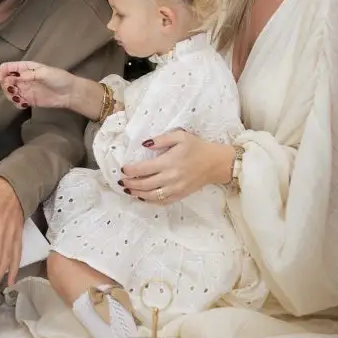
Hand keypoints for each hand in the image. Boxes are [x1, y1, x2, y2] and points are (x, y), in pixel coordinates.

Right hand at [0, 60, 74, 110]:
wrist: (70, 93)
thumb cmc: (59, 78)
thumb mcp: (45, 72)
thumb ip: (29, 74)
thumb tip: (15, 77)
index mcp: (26, 67)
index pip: (8, 67)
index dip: (2, 72)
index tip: (1, 79)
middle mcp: (23, 78)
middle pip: (6, 80)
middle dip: (5, 85)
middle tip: (14, 89)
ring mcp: (25, 89)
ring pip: (9, 92)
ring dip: (10, 95)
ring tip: (18, 98)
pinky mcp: (29, 100)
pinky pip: (17, 102)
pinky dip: (17, 103)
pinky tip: (23, 104)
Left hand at [120, 130, 234, 203]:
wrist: (216, 163)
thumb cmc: (197, 147)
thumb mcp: (180, 136)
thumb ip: (161, 139)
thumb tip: (144, 144)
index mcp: (169, 162)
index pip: (144, 169)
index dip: (131, 170)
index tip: (122, 169)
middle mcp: (171, 177)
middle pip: (145, 184)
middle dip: (130, 184)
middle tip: (121, 181)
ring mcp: (176, 188)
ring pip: (152, 195)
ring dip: (137, 194)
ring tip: (128, 190)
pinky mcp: (180, 195)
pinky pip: (163, 201)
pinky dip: (150, 201)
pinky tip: (143, 198)